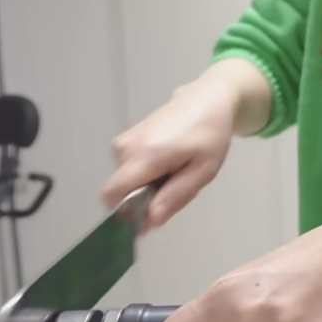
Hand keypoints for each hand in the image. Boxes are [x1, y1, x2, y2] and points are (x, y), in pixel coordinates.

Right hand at [102, 80, 238, 230]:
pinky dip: (147, 173)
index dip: (125, 213)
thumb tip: (148, 222)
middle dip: (145, 199)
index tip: (150, 215)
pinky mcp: (124, 140)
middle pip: (121, 192)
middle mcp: (124, 149)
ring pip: (126, 182)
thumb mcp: (202, 172)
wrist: (206, 99)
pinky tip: (169, 161)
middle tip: (177, 184)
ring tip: (177, 169)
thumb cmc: (210, 135)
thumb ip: (174, 198)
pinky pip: (129, 170)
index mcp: (144, 156)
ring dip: (149, 185)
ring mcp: (122, 142)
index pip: (112, 195)